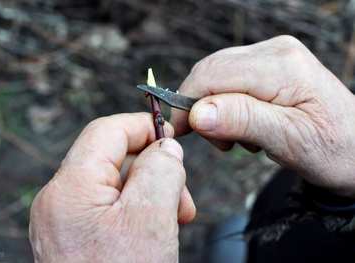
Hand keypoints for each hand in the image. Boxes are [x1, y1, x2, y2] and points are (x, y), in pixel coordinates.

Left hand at [29, 113, 195, 262]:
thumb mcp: (151, 219)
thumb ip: (161, 170)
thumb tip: (166, 147)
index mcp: (69, 189)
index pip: (106, 132)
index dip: (141, 126)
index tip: (170, 134)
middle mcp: (58, 201)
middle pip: (113, 159)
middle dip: (154, 171)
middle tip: (182, 197)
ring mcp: (64, 221)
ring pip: (115, 184)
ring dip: (150, 194)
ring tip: (174, 220)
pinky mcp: (74, 237)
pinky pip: (110, 208)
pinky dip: (137, 212)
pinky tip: (155, 231)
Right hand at [171, 35, 354, 196]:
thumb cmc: (333, 149)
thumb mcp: (289, 141)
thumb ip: (243, 121)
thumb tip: (197, 113)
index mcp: (282, 66)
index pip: (213, 75)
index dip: (188, 103)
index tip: (180, 133)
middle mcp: (275, 51)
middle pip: (211, 71)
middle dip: (202, 108)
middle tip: (219, 142)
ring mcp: (272, 55)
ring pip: (217, 76)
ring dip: (215, 109)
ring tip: (239, 138)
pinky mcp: (269, 65)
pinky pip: (229, 80)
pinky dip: (226, 106)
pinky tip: (245, 125)